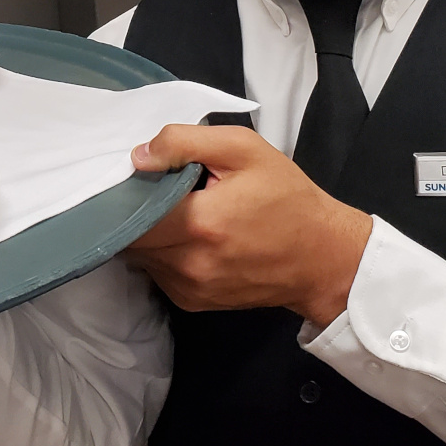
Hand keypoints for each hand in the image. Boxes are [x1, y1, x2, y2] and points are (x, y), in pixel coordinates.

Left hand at [123, 125, 373, 326]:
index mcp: (198, 223)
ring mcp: (188, 289)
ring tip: (178, 213)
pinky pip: (157, 273)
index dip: (124, 191)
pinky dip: (163, 254)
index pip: (128, 211)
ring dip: (149, 234)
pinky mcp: (191, 303)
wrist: (322, 257)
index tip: (135, 176)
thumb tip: (138, 157)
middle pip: (129, 236)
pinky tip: (188, 237)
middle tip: (155, 191)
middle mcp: (187, 263)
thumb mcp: (244, 149)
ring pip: (139, 256)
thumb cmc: (286, 198)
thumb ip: (185, 143)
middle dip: (133, 212)